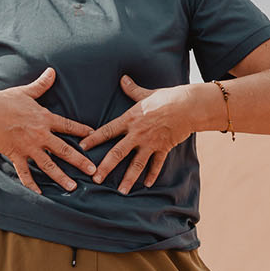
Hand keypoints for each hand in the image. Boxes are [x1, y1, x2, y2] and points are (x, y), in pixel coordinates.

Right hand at [0, 67, 95, 193]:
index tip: (95, 136)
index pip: (69, 126)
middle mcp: (40, 134)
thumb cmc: (5, 101)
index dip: (83, 131)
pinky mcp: (16, 155)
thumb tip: (52, 71)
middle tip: (93, 171)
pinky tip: (40, 193)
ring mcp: (29, 147)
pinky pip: (25, 172)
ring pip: (49, 165)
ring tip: (73, 187)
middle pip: (64, 150)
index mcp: (45, 118)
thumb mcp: (26, 92)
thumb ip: (41, 84)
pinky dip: (32, 183)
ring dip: (61, 177)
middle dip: (80, 161)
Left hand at [80, 76, 197, 192]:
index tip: (81, 147)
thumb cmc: (166, 98)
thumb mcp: (146, 93)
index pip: (107, 131)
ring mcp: (150, 143)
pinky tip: (147, 185)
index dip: (93, 139)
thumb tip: (123, 78)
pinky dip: (152, 175)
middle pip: (118, 153)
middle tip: (95, 179)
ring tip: (121, 191)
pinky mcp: (163, 148)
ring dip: (128, 179)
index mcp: (130, 119)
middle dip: (106, 167)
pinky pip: (156, 164)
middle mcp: (137, 134)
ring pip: (137, 164)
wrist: (188, 107)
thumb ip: (132, 89)